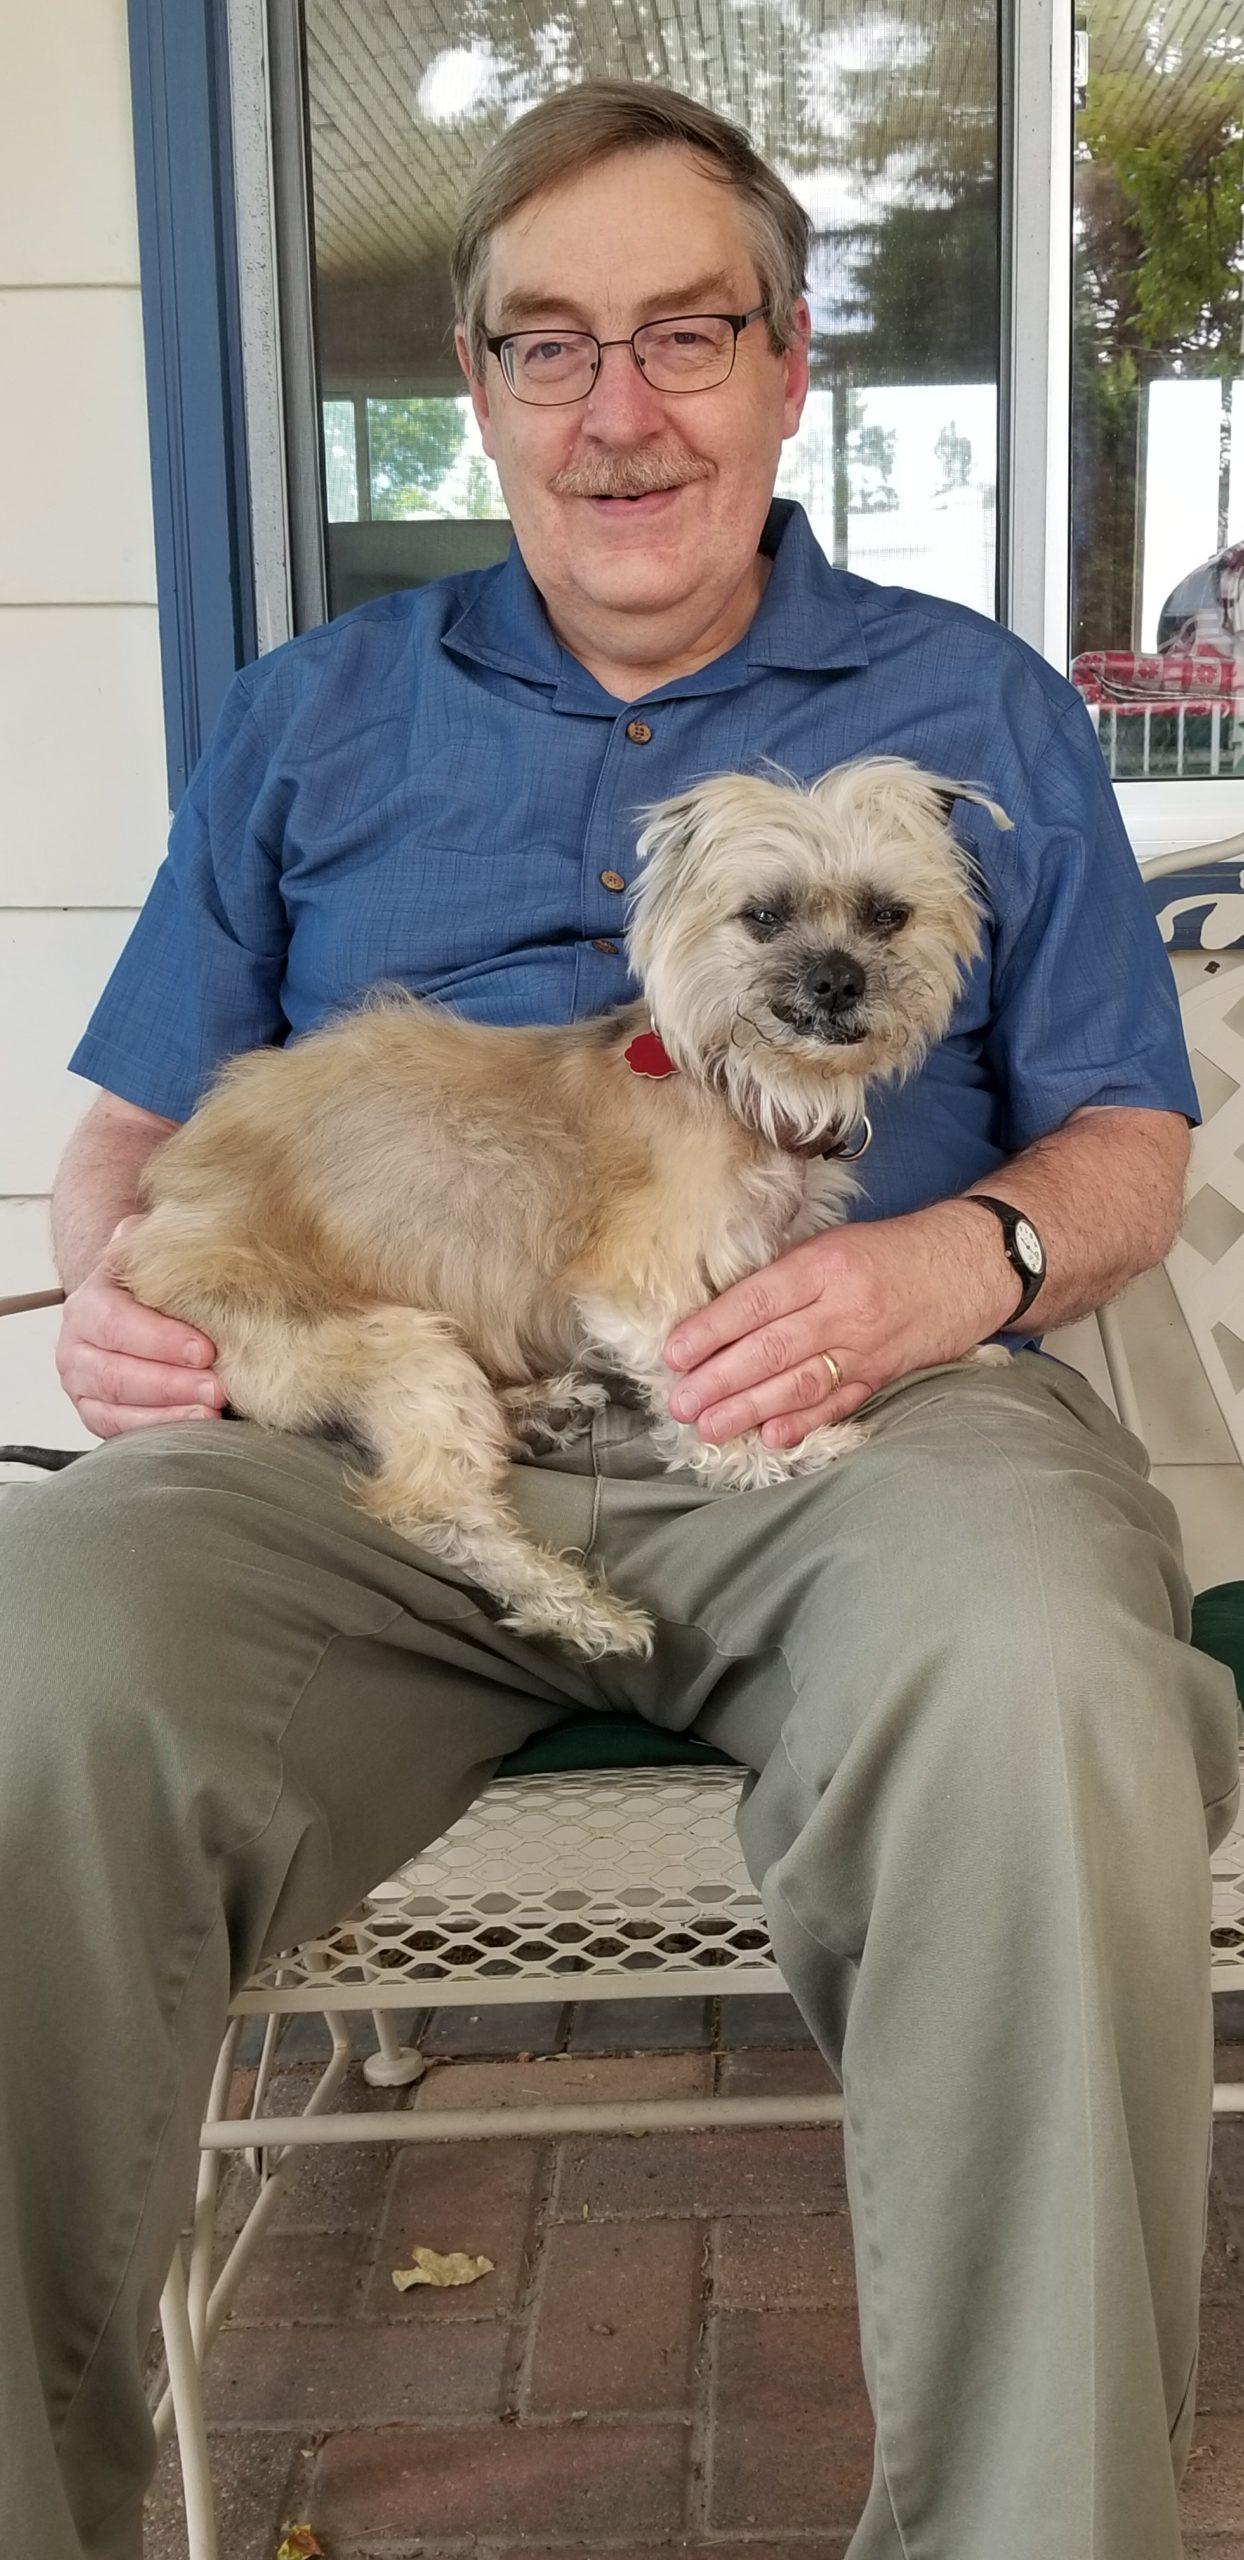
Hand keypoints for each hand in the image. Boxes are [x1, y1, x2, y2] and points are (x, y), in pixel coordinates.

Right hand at [56, 1217, 223, 1439]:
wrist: (133, 1310)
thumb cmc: (154, 1288)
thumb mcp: (154, 1259)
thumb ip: (163, 1245)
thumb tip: (184, 1229)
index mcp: (88, 1304)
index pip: (117, 1323)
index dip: (160, 1339)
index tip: (206, 1349)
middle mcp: (75, 1347)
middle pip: (116, 1373)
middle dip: (171, 1384)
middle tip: (218, 1388)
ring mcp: (82, 1385)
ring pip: (116, 1406)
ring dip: (168, 1412)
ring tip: (212, 1410)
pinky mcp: (96, 1415)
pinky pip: (119, 1431)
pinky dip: (157, 1431)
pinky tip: (194, 1426)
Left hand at [661, 1204, 1012, 1449]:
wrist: (971, 1264)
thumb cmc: (890, 1250)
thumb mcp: (833, 1244)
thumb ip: (784, 1276)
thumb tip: (720, 1311)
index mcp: (824, 1266)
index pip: (756, 1302)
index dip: (712, 1331)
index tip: (675, 1354)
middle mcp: (844, 1308)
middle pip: (771, 1349)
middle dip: (719, 1380)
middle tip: (680, 1402)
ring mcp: (866, 1347)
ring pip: (799, 1383)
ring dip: (749, 1409)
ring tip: (708, 1428)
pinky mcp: (885, 1375)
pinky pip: (840, 1403)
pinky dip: (804, 1423)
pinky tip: (772, 1437)